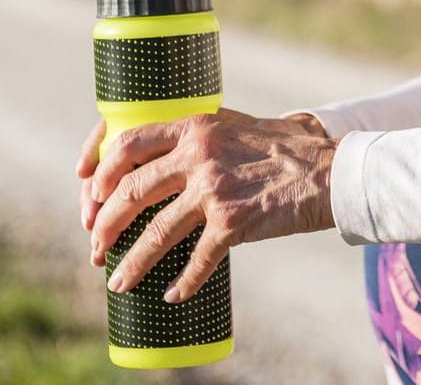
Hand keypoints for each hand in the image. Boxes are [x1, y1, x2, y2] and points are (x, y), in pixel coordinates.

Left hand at [73, 108, 335, 302]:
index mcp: (195, 127)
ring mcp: (214, 190)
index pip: (127, 143)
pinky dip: (182, 282)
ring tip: (118, 282)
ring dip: (132, 262)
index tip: (89, 193)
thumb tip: (165, 160)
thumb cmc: (287, 149)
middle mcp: (198, 155)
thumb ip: (200, 139)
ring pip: (155, 232)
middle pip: (131, 192)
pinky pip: (196, 260)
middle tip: (96, 246)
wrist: (332, 170)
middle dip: (105, 225)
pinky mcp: (233, 223)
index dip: (100, 171)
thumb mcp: (236, 127)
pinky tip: (173, 294)